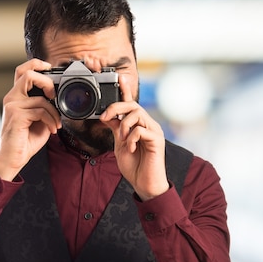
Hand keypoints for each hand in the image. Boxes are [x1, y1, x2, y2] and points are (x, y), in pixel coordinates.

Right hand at [0, 59, 61, 180]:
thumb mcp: (40, 119)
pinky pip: (40, 111)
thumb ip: (45, 105)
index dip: (37, 64)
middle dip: (47, 82)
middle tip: (54, 96)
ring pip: (40, 98)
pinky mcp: (16, 115)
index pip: (22, 71)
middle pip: (27, 74)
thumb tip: (58, 97)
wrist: (13, 158)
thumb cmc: (25, 139)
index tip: (51, 69)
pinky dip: (51, 120)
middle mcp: (12, 98)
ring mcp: (12, 106)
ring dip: (54, 112)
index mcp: (17, 96)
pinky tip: (52, 130)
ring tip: (56, 124)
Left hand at [100, 75, 168, 200]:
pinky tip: (131, 148)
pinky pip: (141, 130)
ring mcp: (154, 131)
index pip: (132, 104)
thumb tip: (107, 117)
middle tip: (105, 118)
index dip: (126, 90)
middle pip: (133, 105)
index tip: (120, 78)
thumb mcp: (120, 144)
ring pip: (137, 114)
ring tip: (122, 139)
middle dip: (116, 107)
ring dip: (124, 125)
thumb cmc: (134, 166)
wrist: (144, 183)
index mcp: (138, 124)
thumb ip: (116, 130)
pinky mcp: (157, 140)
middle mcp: (148, 124)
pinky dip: (131, 138)